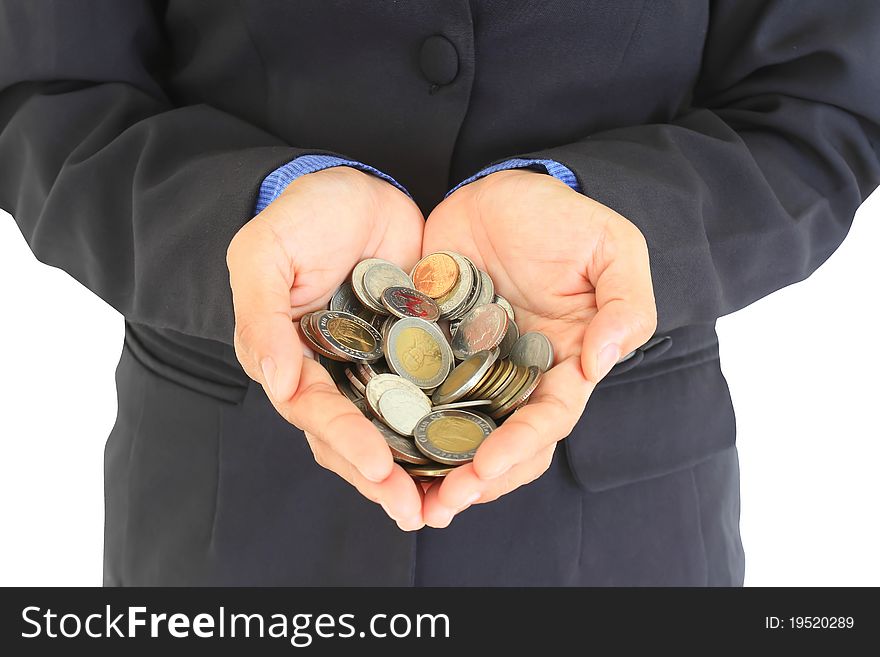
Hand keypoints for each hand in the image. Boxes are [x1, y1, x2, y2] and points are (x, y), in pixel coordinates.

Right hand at [227, 166, 426, 529]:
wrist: (358, 187)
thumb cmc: (302, 215)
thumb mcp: (265, 253)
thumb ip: (262, 316)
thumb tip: (271, 383)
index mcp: (290, 358)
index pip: (314, 411)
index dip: (343, 441)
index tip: (376, 467)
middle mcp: (332, 373)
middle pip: (354, 437)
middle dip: (382, 478)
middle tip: (415, 512)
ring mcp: (376, 366)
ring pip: (394, 428)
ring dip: (416, 467)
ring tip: (446, 503)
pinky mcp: (415, 353)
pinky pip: (431, 395)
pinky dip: (446, 425)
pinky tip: (475, 451)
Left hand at [420, 169, 656, 526]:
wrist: (502, 189)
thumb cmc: (564, 218)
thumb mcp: (612, 249)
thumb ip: (626, 304)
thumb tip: (603, 364)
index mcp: (563, 364)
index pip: (547, 420)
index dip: (519, 448)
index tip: (486, 469)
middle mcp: (516, 377)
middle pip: (499, 442)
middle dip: (474, 478)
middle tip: (439, 507)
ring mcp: (470, 367)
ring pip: (454, 430)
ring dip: (433, 466)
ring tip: (403, 495)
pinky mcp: (430, 349)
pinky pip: (414, 391)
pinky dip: (398, 419)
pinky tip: (373, 440)